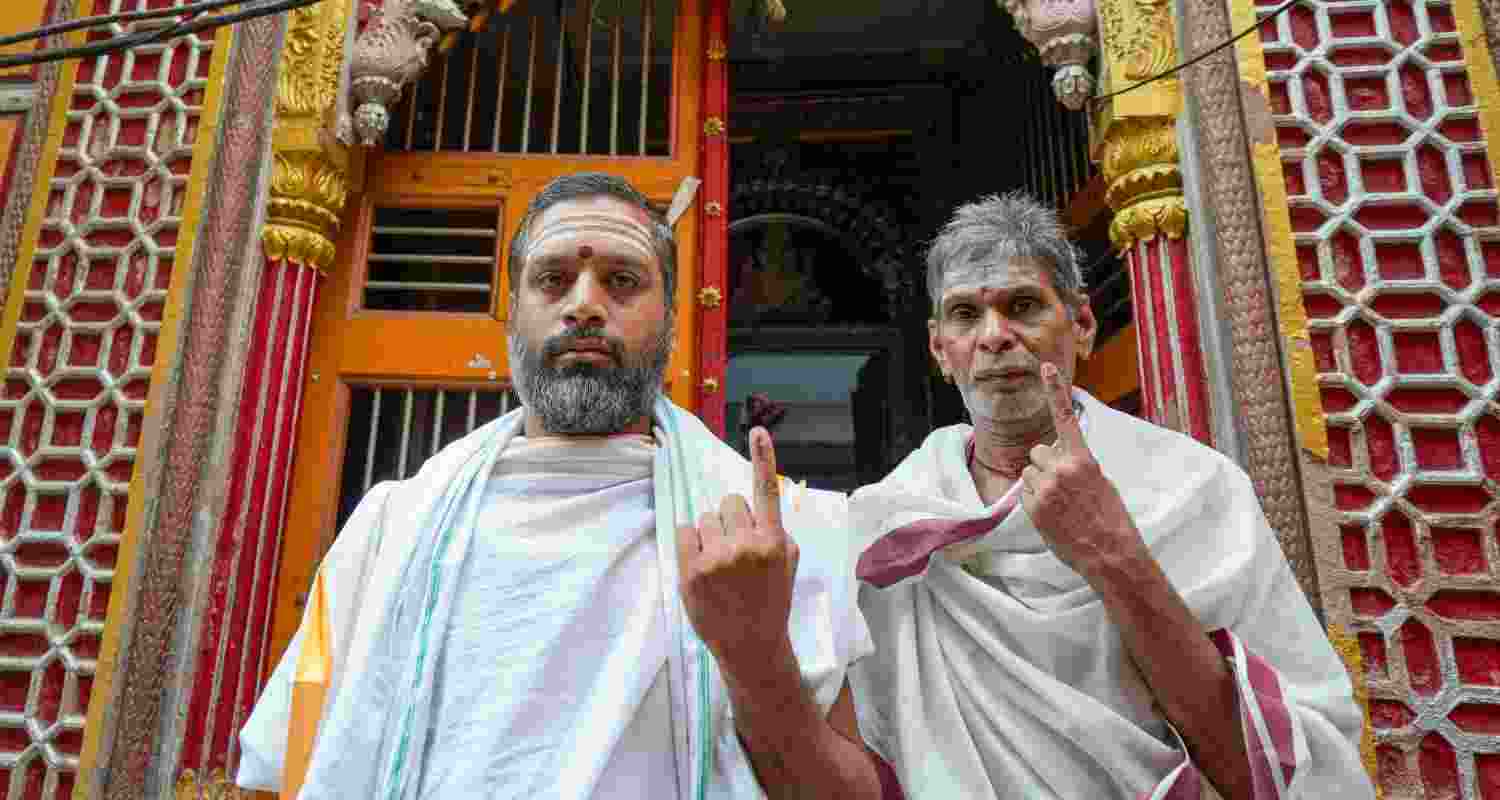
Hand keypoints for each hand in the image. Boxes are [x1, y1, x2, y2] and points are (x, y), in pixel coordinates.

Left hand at [678, 427, 799, 673]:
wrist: (751, 646)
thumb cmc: (770, 600)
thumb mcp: (788, 565)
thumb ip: (777, 532)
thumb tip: (760, 503)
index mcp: (775, 542)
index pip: (768, 492)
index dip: (763, 458)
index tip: (758, 431)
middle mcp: (747, 546)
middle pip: (729, 501)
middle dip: (731, 518)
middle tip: (736, 548)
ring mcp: (717, 559)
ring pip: (706, 517)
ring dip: (711, 532)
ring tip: (720, 563)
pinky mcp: (692, 571)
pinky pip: (684, 531)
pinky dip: (691, 542)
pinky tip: (702, 565)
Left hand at [1020, 363, 1148, 580]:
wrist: (1110, 554)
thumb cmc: (1111, 518)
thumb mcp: (1101, 482)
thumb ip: (1078, 463)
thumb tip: (1058, 455)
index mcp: (1082, 459)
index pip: (1064, 418)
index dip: (1055, 391)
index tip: (1045, 367)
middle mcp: (1060, 469)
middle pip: (1038, 451)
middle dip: (1046, 463)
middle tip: (1063, 485)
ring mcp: (1044, 489)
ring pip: (1029, 472)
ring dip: (1038, 482)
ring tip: (1060, 502)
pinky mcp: (1032, 508)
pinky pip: (1024, 493)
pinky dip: (1034, 500)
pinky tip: (1053, 514)